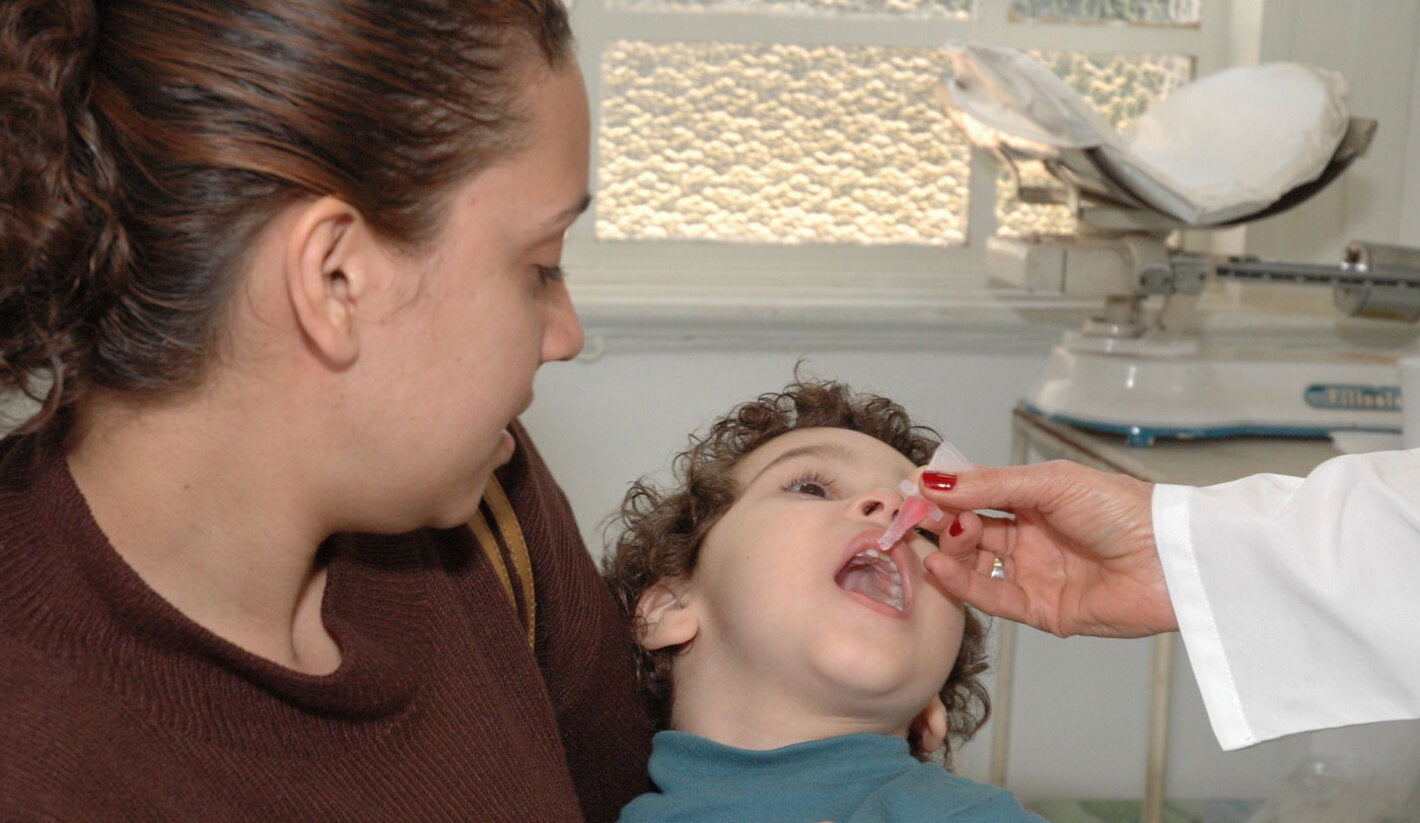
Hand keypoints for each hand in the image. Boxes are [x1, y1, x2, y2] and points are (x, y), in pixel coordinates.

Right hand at [915, 460, 1176, 637]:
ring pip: (976, 566)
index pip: (977, 496)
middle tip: (917, 518)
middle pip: (971, 531)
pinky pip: (994, 599)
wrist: (1171, 559)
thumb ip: (989, 485)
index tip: (912, 492)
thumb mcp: (1051, 484)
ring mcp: (1036, 574)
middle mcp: (1032, 536)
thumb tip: (931, 480)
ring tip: (935, 541)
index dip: (945, 494)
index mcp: (1035, 499)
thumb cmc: (1123, 509)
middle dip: (943, 523)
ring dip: (951, 554)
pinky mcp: (1043, 611)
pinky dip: (964, 585)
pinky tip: (942, 567)